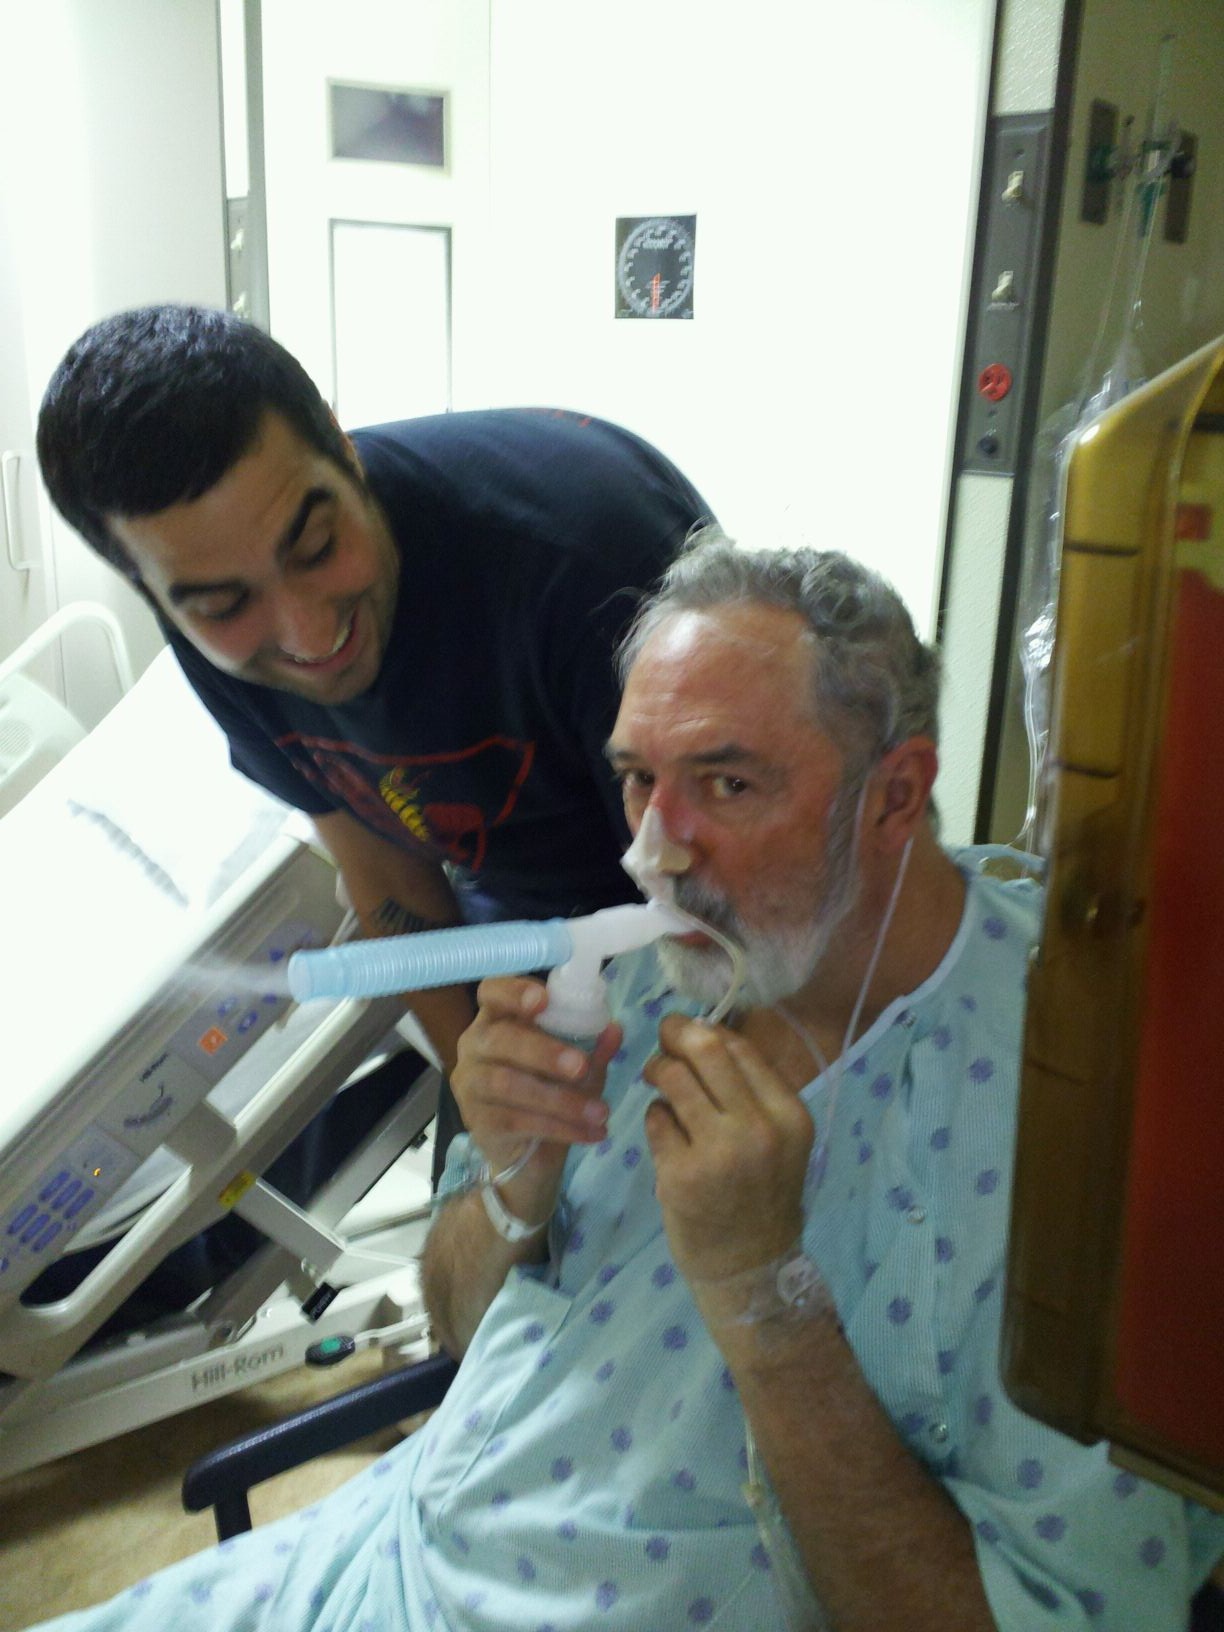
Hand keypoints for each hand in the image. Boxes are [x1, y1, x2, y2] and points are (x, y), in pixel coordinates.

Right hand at [452, 976, 621, 1215]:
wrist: (530, 1155)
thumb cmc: (550, 1094)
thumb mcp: (578, 1070)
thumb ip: (593, 1048)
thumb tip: (614, 1029)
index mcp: (497, 1019)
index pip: (492, 993)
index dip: (513, 991)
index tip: (544, 999)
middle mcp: (475, 1046)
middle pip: (500, 1039)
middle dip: (544, 1051)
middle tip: (581, 1067)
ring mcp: (471, 1084)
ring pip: (508, 1084)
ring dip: (560, 1099)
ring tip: (600, 1112)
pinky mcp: (478, 1122)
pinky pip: (516, 1121)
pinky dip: (560, 1128)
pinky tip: (590, 1133)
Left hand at [643, 1015, 813, 1287]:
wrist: (751, 1264)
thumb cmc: (761, 1194)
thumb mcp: (778, 1138)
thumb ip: (750, 1090)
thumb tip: (703, 1031)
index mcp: (789, 1115)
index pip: (740, 1048)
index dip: (705, 1028)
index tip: (686, 1030)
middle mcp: (759, 1129)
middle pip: (706, 1050)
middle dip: (675, 1035)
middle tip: (662, 1038)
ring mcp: (719, 1153)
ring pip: (673, 1079)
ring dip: (658, 1071)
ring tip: (656, 1079)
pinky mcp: (681, 1175)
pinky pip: (655, 1120)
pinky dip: (654, 1116)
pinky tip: (665, 1132)